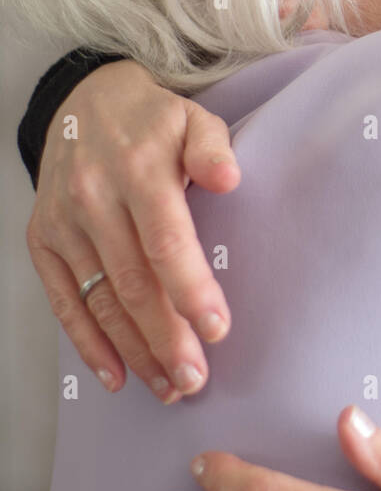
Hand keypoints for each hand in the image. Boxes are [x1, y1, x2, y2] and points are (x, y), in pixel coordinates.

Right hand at [26, 60, 240, 401]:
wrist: (85, 103)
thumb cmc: (154, 122)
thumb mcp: (193, 118)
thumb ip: (214, 149)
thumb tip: (229, 179)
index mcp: (139, 169)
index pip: (166, 239)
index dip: (190, 288)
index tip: (217, 330)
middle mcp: (94, 198)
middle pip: (133, 282)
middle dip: (166, 337)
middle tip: (195, 380)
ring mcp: (64, 223)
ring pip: (100, 299)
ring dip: (134, 350)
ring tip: (168, 387)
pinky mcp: (42, 240)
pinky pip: (62, 301)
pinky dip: (87, 343)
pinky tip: (116, 375)